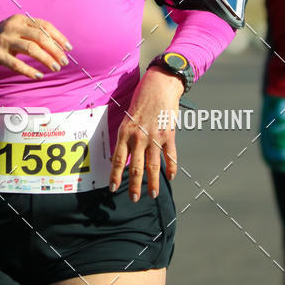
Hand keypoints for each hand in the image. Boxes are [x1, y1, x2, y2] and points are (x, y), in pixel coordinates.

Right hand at [0, 14, 71, 78]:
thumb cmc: (0, 39)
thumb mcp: (16, 30)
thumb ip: (32, 33)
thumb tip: (57, 45)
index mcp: (20, 19)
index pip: (45, 26)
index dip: (59, 37)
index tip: (69, 49)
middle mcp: (13, 27)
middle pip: (40, 37)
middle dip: (55, 50)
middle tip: (64, 62)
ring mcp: (3, 39)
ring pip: (31, 49)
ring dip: (46, 59)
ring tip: (55, 68)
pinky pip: (16, 63)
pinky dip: (28, 70)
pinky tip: (38, 76)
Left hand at [109, 66, 182, 202]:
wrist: (160, 85)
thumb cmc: (142, 99)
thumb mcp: (128, 117)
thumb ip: (127, 136)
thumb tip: (124, 155)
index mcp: (126, 132)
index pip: (118, 159)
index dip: (115, 175)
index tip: (113, 188)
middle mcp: (139, 137)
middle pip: (136, 167)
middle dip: (134, 185)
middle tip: (134, 198)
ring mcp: (155, 137)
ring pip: (153, 166)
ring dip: (153, 183)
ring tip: (153, 194)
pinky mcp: (169, 135)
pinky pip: (170, 156)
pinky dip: (171, 168)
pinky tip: (170, 177)